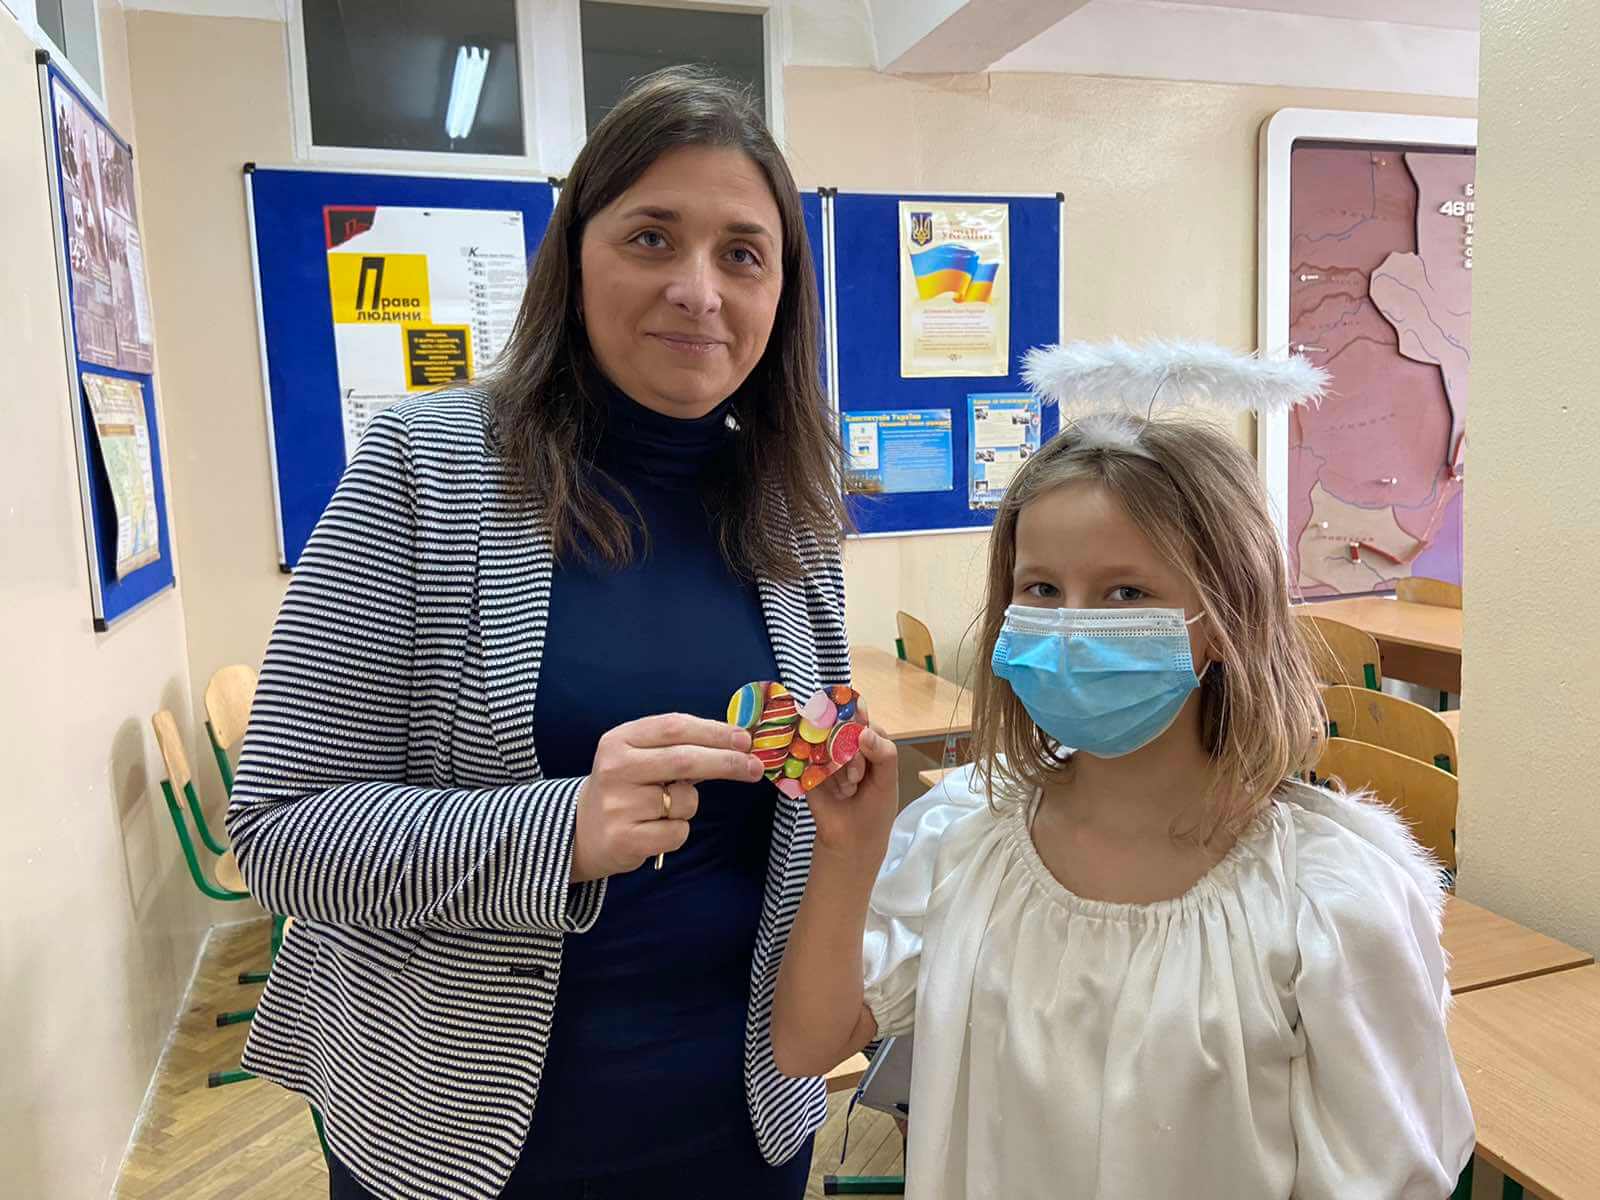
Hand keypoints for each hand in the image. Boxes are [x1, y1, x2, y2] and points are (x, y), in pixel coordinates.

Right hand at [571, 714, 764, 881]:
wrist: (580, 831)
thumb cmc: (625, 787)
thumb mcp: (639, 756)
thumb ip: (678, 745)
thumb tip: (737, 743)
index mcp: (619, 739)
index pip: (674, 727)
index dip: (715, 731)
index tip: (745, 739)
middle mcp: (615, 769)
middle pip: (685, 760)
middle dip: (727, 762)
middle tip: (755, 767)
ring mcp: (618, 805)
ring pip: (685, 800)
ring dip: (690, 804)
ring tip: (663, 808)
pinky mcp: (624, 839)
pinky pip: (678, 832)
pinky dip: (678, 830)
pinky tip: (654, 830)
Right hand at [802, 717, 897, 864]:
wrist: (851, 840)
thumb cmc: (875, 808)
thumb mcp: (887, 781)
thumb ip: (884, 753)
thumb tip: (864, 732)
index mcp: (869, 744)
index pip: (864, 723)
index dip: (862, 730)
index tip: (862, 743)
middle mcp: (845, 746)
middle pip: (841, 731)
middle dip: (852, 755)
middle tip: (856, 778)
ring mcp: (825, 757)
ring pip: (825, 745)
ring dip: (838, 770)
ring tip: (847, 791)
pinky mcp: (808, 770)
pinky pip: (808, 758)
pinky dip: (821, 772)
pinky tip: (833, 789)